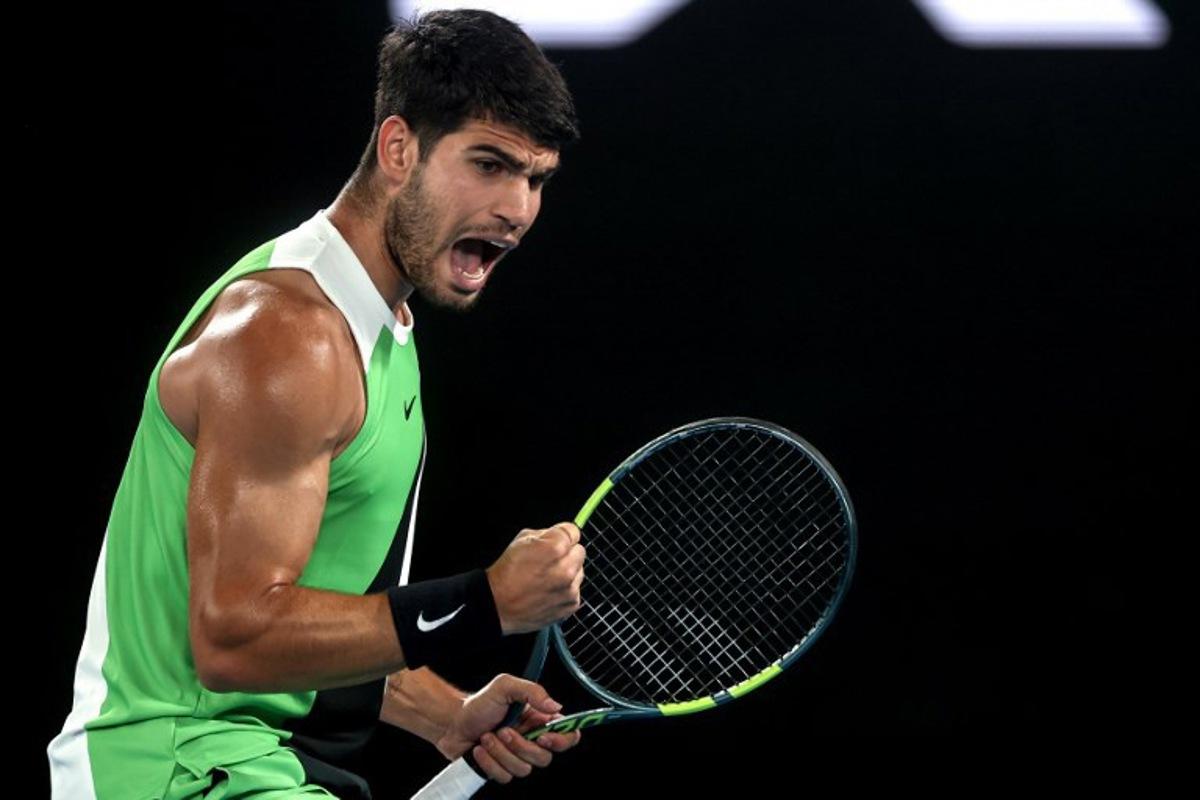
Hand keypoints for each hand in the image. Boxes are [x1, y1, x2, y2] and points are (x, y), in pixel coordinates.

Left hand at [435, 674, 581, 783]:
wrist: (452, 723)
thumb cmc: (478, 704)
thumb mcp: (505, 686)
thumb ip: (532, 691)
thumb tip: (555, 705)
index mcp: (539, 720)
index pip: (568, 735)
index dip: (562, 740)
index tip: (544, 736)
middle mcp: (531, 740)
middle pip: (544, 757)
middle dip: (521, 746)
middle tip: (503, 730)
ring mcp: (517, 757)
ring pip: (523, 769)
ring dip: (501, 753)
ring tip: (487, 737)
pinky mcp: (502, 770)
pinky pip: (505, 777)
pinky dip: (489, 763)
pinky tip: (480, 749)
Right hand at [486, 523, 584, 634]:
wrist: (498, 605)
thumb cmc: (506, 574)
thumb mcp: (521, 540)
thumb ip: (545, 534)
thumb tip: (559, 534)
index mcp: (555, 547)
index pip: (573, 531)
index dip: (562, 535)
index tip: (555, 540)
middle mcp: (566, 568)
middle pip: (579, 551)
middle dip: (567, 553)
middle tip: (549, 561)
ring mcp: (570, 588)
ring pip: (579, 571)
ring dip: (568, 572)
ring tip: (546, 578)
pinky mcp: (571, 604)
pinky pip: (576, 590)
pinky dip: (565, 590)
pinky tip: (548, 591)